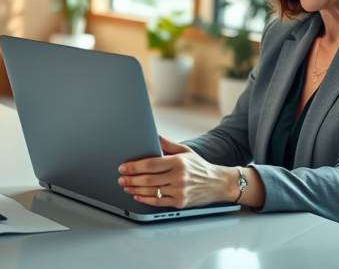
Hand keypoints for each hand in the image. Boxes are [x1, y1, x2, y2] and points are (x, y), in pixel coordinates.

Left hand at [117, 136, 233, 207]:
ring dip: (135, 189)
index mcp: (178, 162)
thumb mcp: (186, 151)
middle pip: (148, 179)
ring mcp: (179, 191)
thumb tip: (153, 135)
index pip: (151, 164)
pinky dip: (145, 199)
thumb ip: (168, 144)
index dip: (134, 166)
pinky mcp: (180, 202)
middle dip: (131, 179)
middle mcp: (178, 177)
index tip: (124, 167)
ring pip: (151, 191)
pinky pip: (158, 202)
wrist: (217, 183)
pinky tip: (138, 196)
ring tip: (126, 186)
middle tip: (121, 178)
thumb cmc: (200, 167)